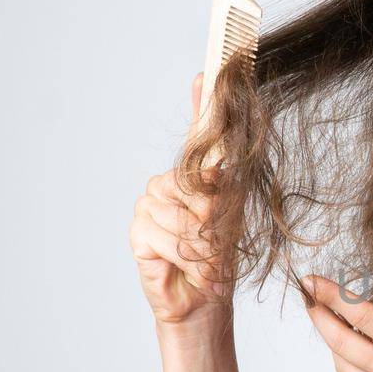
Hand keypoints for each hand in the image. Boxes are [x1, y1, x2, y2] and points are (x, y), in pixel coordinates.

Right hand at [130, 73, 226, 325]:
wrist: (205, 302)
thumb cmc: (221, 258)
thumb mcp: (234, 218)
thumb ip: (226, 184)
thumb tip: (222, 155)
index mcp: (195, 175)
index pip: (200, 132)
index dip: (205, 100)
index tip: (210, 69)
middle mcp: (168, 183)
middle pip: (196, 185)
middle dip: (217, 220)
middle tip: (223, 246)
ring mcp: (148, 205)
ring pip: (184, 215)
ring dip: (205, 246)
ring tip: (211, 264)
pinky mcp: (138, 231)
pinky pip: (166, 236)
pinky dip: (189, 259)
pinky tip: (195, 271)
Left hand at [300, 268, 372, 371]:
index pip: (360, 315)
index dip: (331, 295)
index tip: (312, 282)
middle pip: (340, 342)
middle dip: (319, 318)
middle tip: (310, 302)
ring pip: (345, 369)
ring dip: (333, 346)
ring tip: (333, 330)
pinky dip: (359, 371)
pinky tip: (368, 361)